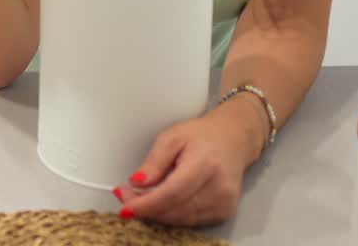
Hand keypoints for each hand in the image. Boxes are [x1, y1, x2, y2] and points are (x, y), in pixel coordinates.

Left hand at [113, 105, 260, 226]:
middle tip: (125, 196)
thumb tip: (136, 183)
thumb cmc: (201, 136)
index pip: (172, 193)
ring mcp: (224, 203)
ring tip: (140, 197)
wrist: (233, 140)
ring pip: (181, 220)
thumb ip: (153, 162)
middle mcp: (218, 187)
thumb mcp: (170, 138)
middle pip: (175, 210)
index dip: (147, 205)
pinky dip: (171, 215)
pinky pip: (190, 221)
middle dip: (146, 208)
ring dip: (156, 213)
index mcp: (204, 164)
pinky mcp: (224, 212)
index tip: (125, 208)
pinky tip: (161, 202)